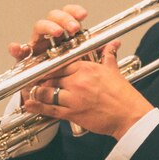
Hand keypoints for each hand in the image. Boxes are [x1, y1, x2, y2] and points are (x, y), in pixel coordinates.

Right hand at [10, 5, 88, 104]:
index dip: (74, 12)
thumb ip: (98, 54)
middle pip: (54, 17)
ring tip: (56, 32)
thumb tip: (115, 45)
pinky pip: (20, 51)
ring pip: (39, 28)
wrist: (54, 95)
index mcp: (65, 36)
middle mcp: (50, 37)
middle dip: (64, 19)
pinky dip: (17, 49)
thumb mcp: (85, 65)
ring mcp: (38, 45)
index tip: (83, 15)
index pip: (69, 16)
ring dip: (48, 27)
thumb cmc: (69, 78)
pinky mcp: (26, 58)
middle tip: (73, 28)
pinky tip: (18, 48)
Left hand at [23, 40, 153, 139]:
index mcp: (86, 68)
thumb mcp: (113, 71)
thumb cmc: (123, 96)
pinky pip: (50, 109)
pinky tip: (29, 105)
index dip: (47, 66)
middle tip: (30, 79)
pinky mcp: (72, 113)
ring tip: (29, 91)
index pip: (60, 63)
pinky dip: (37, 107)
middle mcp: (78, 81)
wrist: (129, 116)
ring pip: (47, 92)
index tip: (41, 67)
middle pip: (50, 76)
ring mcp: (74, 97)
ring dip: (36, 92)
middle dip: (38, 78)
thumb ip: (108, 56)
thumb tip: (113, 44)